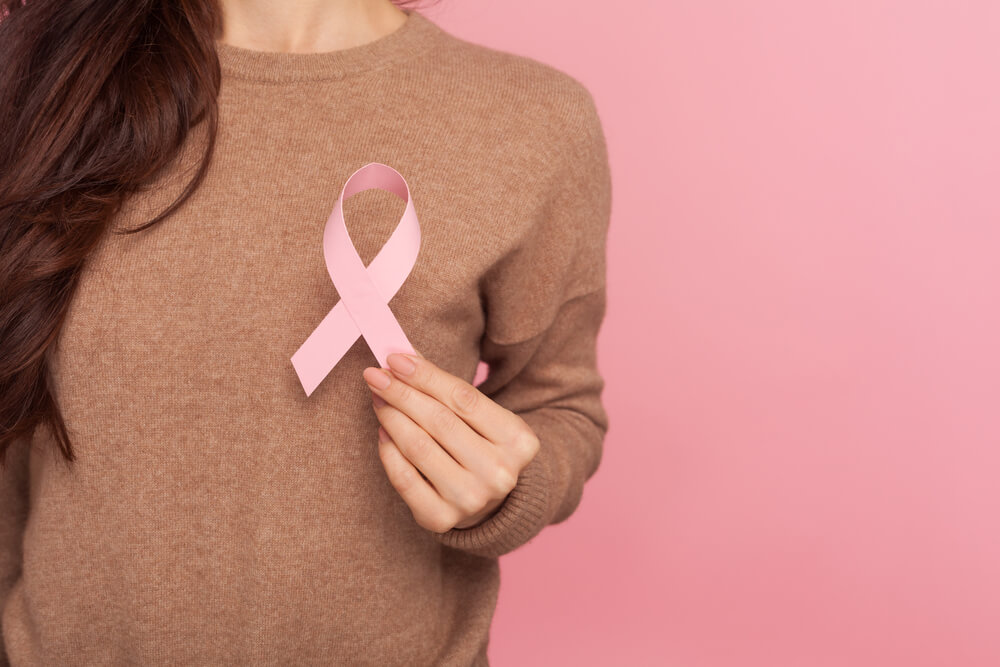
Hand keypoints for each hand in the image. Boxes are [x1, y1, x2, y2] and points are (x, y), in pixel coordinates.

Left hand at [362, 351, 539, 532]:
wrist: (492, 503)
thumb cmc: (482, 447)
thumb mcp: (484, 417)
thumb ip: (448, 389)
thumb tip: (403, 357)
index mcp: (518, 441)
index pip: (463, 398)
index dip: (426, 375)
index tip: (395, 358)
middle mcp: (498, 473)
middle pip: (439, 421)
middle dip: (401, 393)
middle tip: (376, 375)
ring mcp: (471, 499)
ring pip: (418, 447)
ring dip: (391, 417)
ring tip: (378, 398)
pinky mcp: (441, 518)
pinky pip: (403, 478)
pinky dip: (388, 451)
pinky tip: (383, 431)